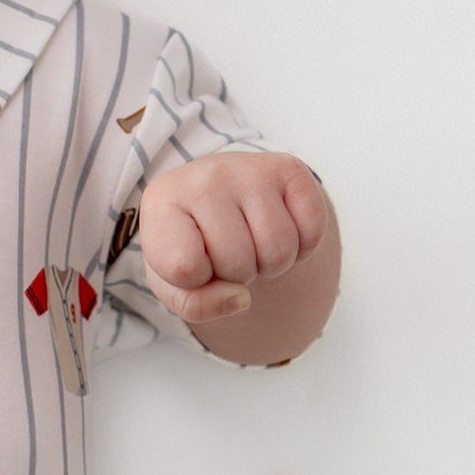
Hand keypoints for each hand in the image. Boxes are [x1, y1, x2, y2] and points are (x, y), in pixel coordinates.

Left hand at [139, 150, 329, 324]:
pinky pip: (312, 232)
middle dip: (238, 273)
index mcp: (162, 202)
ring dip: (271, 264)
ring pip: (278, 251)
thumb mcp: (175, 283)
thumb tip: (240, 297)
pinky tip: (279, 228)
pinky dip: (302, 247)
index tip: (190, 261)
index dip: (195, 280)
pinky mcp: (289, 169)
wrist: (221, 200)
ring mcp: (248, 168)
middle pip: (238, 262)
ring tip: (251, 242)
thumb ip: (195, 305)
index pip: (184, 268)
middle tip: (228, 252)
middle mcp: (203, 177)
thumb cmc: (191, 245)